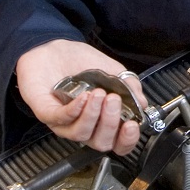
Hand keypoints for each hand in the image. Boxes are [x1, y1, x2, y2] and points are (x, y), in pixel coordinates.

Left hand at [16, 39, 144, 154]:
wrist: (52, 47)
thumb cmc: (79, 61)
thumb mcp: (112, 70)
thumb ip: (129, 86)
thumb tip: (143, 103)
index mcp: (102, 119)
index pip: (117, 142)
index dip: (127, 140)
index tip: (132, 125)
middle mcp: (84, 125)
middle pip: (101, 143)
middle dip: (110, 123)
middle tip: (114, 100)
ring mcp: (64, 122)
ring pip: (81, 134)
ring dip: (93, 115)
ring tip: (98, 93)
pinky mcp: (46, 113)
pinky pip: (61, 119)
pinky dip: (75, 110)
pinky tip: (83, 96)